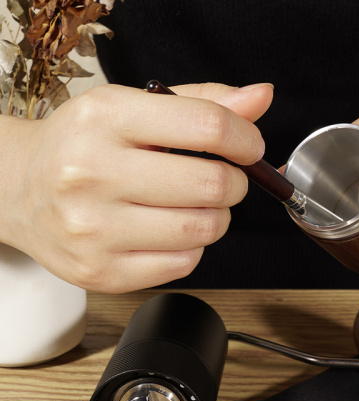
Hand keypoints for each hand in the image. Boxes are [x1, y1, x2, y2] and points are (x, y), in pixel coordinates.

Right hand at [0, 82, 272, 292]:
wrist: (18, 188)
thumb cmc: (81, 146)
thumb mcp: (130, 108)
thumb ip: (199, 103)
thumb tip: (260, 97)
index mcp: (106, 119)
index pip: (207, 126)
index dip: (245, 139)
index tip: (249, 147)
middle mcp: (92, 173)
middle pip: (212, 184)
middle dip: (235, 183)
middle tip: (223, 179)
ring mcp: (94, 229)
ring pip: (202, 229)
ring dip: (216, 217)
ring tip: (196, 206)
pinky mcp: (101, 271)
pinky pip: (183, 263)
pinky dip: (192, 247)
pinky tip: (170, 232)